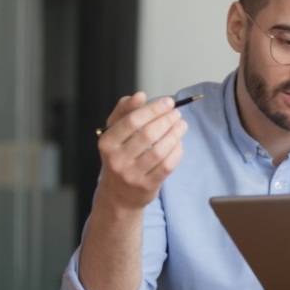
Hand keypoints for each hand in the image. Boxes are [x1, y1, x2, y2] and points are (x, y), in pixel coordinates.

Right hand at [96, 92, 187, 210]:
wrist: (118, 194)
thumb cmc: (120, 155)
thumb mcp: (115, 132)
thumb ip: (125, 111)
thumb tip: (139, 96)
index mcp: (107, 142)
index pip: (132, 120)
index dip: (153, 109)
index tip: (168, 102)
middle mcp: (116, 159)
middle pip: (148, 134)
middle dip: (167, 120)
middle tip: (177, 113)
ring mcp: (131, 175)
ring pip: (160, 151)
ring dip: (175, 134)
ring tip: (182, 125)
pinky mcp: (147, 186)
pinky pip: (167, 165)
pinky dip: (177, 151)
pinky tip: (179, 143)